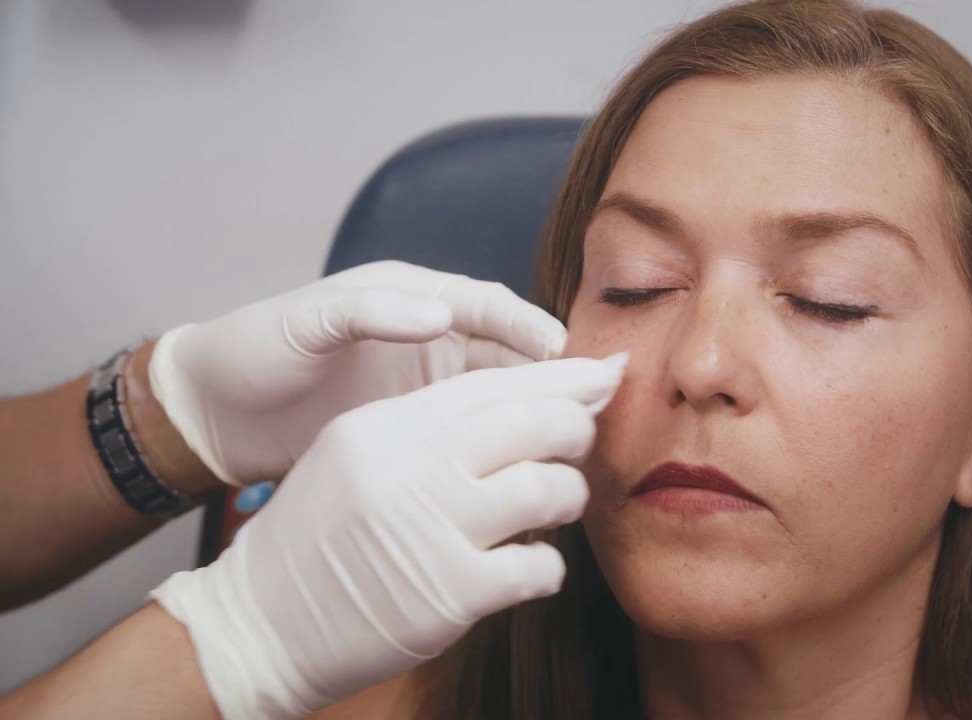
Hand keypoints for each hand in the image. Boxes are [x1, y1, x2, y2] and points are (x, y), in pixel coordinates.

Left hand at [148, 261, 566, 484]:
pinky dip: (504, 442)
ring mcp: (423, 384)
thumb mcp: (307, 322)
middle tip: (597, 399)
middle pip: (507, 350)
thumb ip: (372, 310)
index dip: (532, 328)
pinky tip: (529, 464)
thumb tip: (443, 314)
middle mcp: (426, 335)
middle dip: (552, 371)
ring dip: (537, 410)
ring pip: (499, 393)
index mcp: (408, 296)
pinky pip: (472, 430)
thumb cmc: (254, 351)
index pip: (487, 306)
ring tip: (577, 436)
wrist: (213, 414)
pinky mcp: (415, 427)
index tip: (568, 356)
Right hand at [149, 354, 626, 718]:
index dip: (558, 377)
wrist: (258, 623)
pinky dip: (550, 567)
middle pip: (533, 422)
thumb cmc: (316, 538)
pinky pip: (539, 566)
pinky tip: (535, 567)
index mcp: (385, 424)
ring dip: (569, 494)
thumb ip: (429, 425)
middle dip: (576, 425)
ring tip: (558, 502)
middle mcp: (410, 466)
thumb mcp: (355, 453)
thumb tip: (522, 400)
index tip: (600, 374)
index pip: (492, 384)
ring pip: (548, 489)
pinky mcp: (450, 594)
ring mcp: (433, 530)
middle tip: (584, 436)